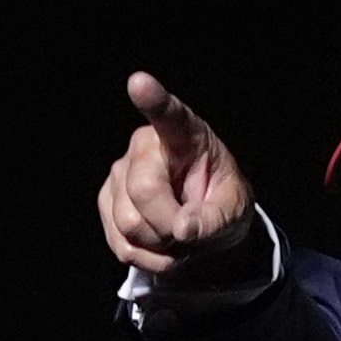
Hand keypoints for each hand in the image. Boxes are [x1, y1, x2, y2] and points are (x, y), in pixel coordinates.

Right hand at [99, 74, 252, 275]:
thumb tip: (182, 229)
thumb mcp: (234, 211)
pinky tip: (161, 245)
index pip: (169, 116)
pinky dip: (149, 258)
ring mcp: (120, 174)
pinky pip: (122, 244)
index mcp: (184, 135)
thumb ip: (215, 219)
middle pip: (144, 192)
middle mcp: (145, 146)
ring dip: (161, 247)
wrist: (202, 225)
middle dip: (170, 226)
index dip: (154, 100)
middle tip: (190, 230)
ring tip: (177, 237)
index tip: (139, 82)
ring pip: (130, 224)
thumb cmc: (221, 204)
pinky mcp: (106, 202)